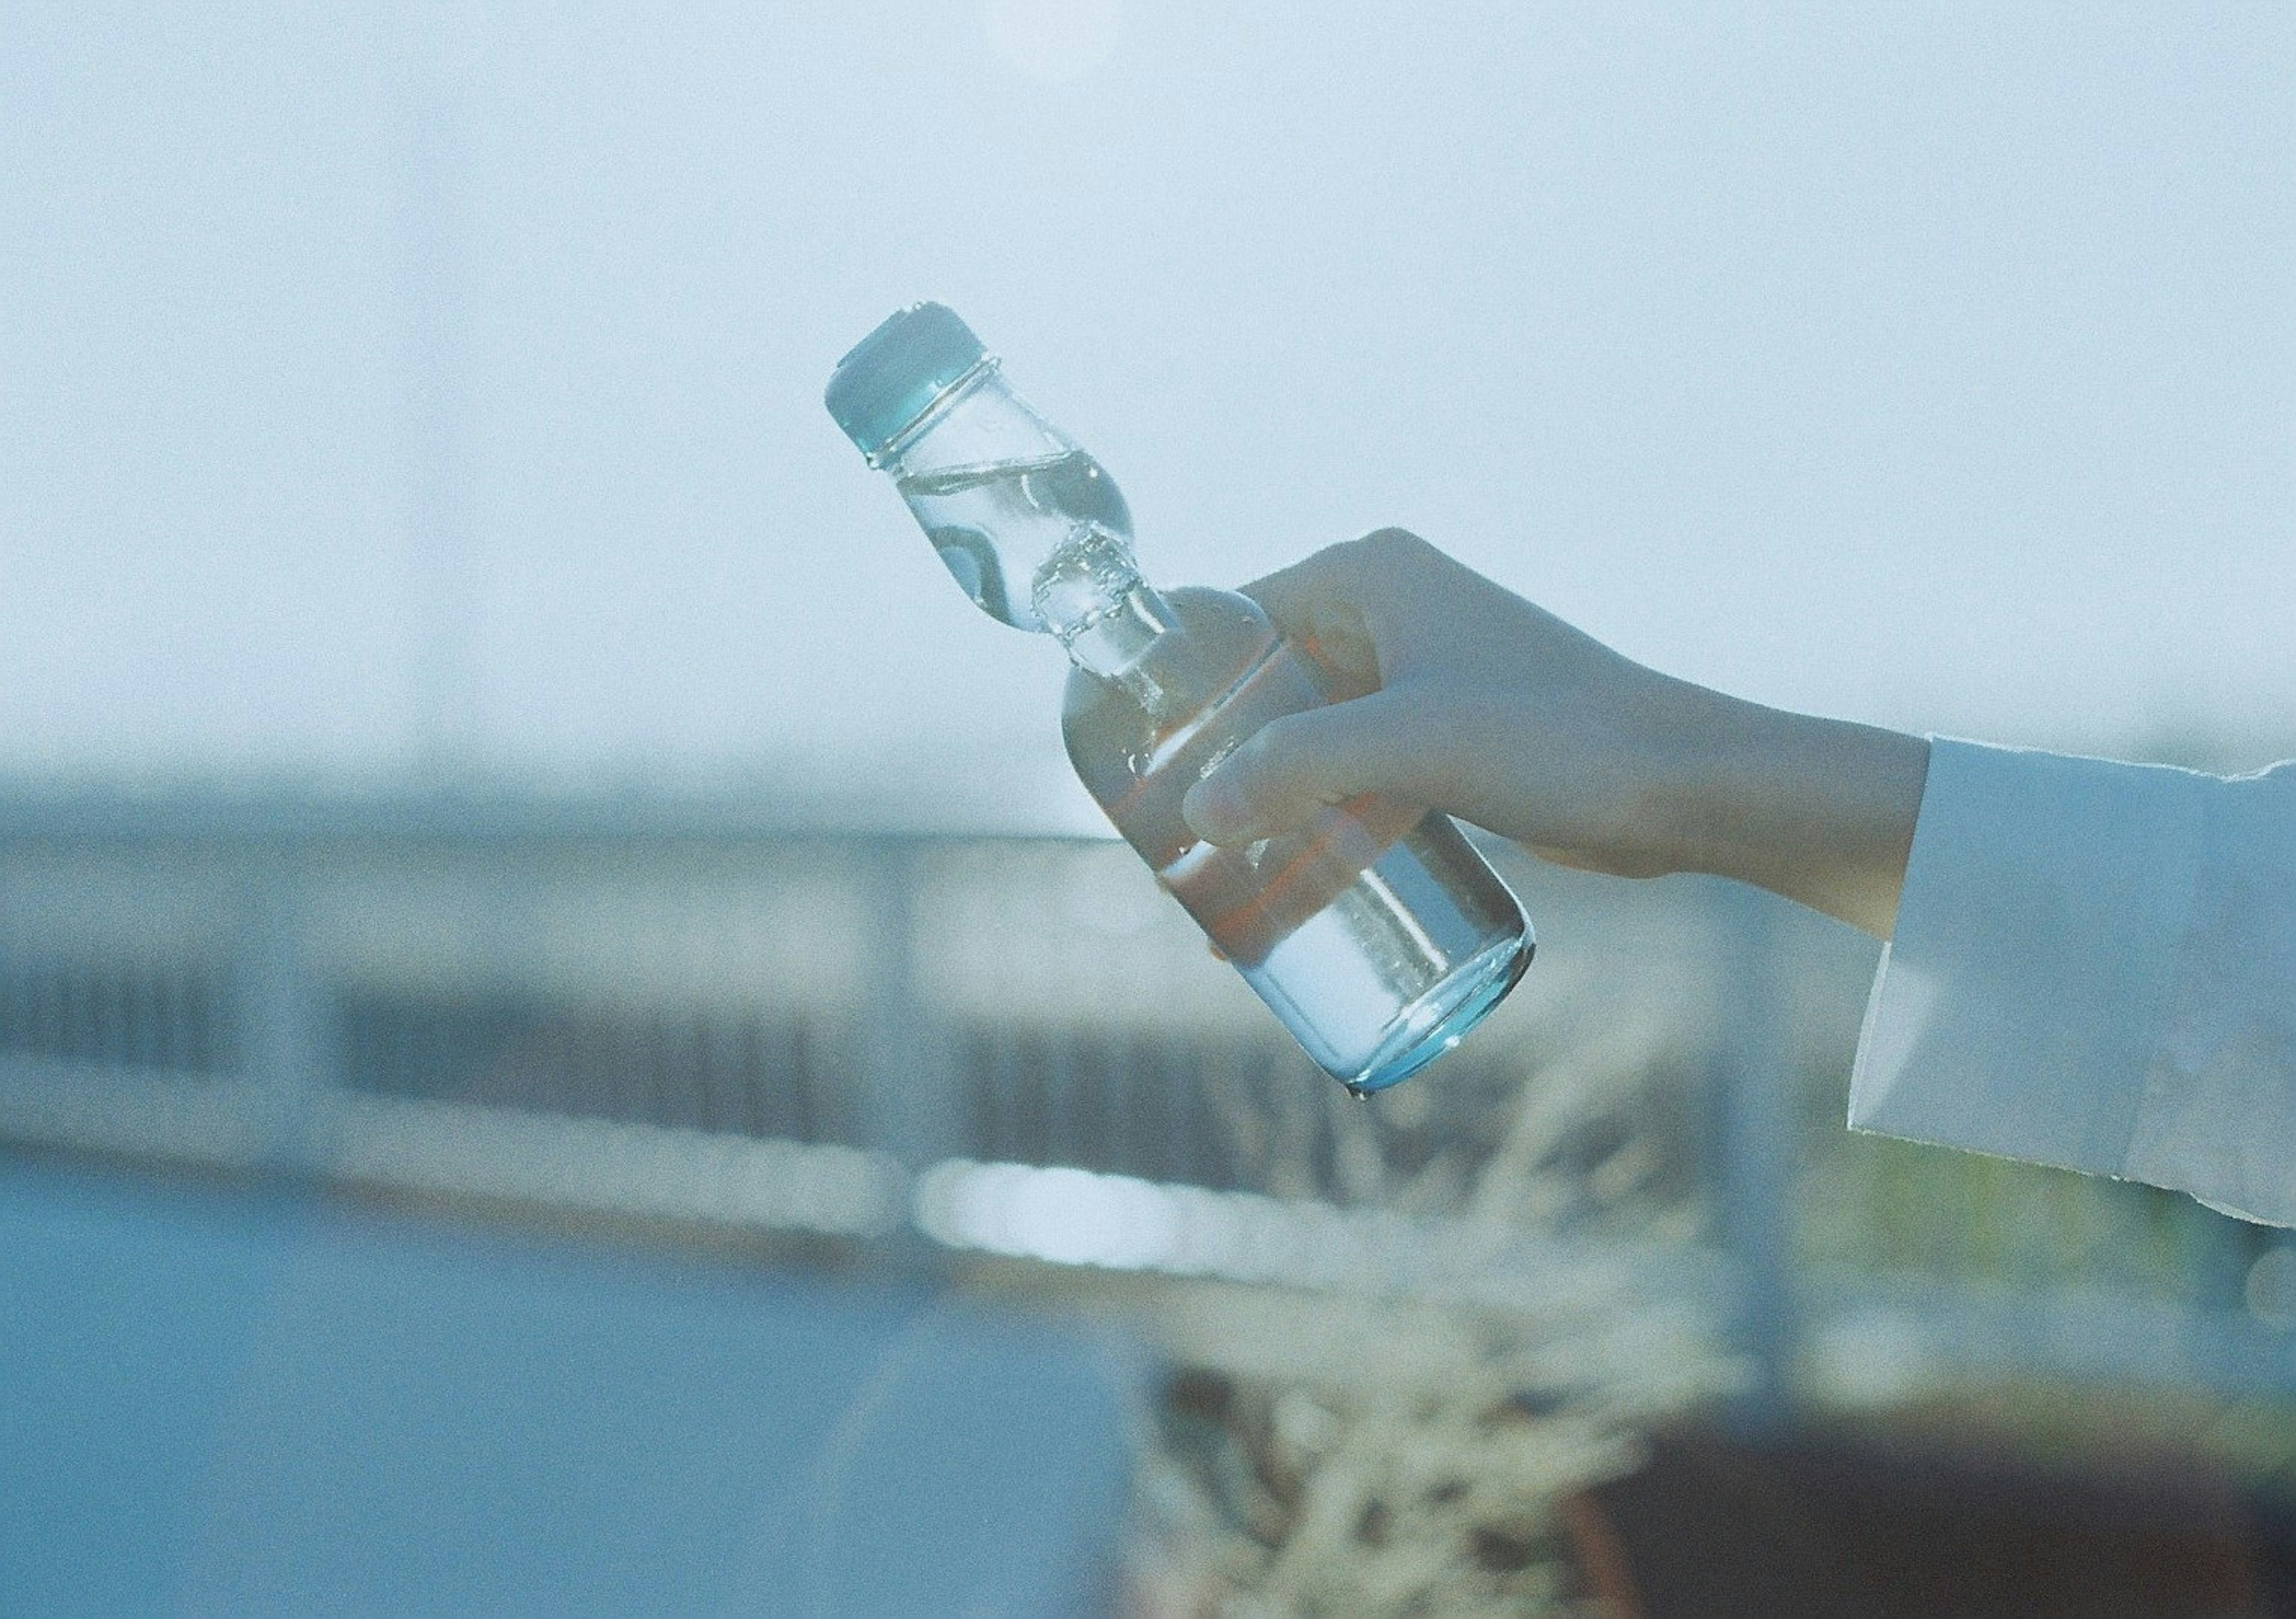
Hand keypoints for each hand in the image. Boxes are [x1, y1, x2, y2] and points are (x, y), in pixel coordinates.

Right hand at [1178, 529, 1928, 938]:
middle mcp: (1387, 612)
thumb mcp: (1411, 746)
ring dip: (1263, 813)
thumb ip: (1298, 771)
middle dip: (1211, 770)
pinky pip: (1357, 781)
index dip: (1171, 692)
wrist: (1686, 786)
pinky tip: (1285, 901)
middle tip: (1159, 849)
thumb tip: (1195, 815)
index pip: (1228, 620)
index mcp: (1367, 576)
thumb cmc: (1559, 742)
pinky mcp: (1451, 738)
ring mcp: (1420, 677)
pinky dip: (1321, 831)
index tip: (1124, 768)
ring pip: (1307, 745)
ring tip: (1208, 892)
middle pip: (1261, 692)